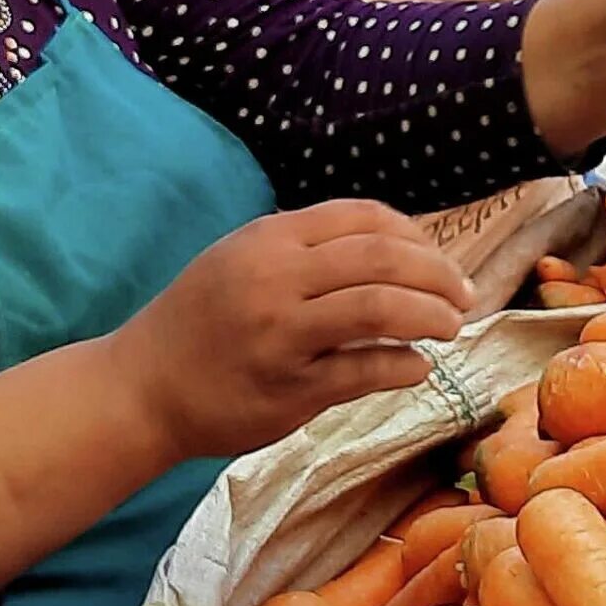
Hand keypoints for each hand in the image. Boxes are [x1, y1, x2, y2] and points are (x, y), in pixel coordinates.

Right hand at [114, 200, 475, 463]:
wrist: (142, 387)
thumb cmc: (196, 321)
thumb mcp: (237, 259)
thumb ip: (300, 248)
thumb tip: (387, 247)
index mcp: (267, 239)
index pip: (363, 217)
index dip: (414, 235)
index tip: (434, 258)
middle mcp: (275, 277)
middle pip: (383, 257)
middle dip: (439, 274)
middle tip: (463, 295)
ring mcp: (283, 334)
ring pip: (384, 308)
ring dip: (433, 315)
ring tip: (450, 327)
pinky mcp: (292, 388)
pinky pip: (369, 370)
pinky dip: (407, 366)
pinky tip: (416, 368)